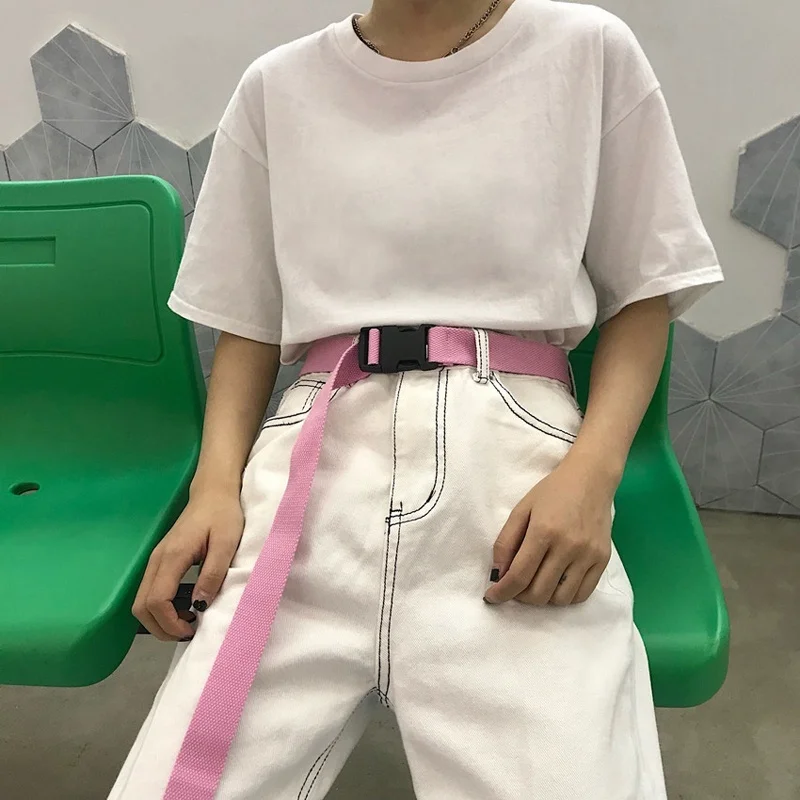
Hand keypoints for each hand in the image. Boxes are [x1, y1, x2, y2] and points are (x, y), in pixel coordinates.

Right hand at [133, 488, 244, 639]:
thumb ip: (213, 574)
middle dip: (161, 627)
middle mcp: (157, 560)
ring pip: (142, 601)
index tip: (192, 629)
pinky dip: (161, 607)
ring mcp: (156, 560)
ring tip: (189, 621)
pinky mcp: (161, 560)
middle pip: (141, 606)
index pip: (156, 600)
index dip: (170, 623)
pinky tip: (185, 606)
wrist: (213, 491)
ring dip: (160, 619)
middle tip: (189, 631)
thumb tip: (200, 606)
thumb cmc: (223, 514)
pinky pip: (151, 591)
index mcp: (172, 557)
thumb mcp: (226, 543)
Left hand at [484, 461, 614, 605]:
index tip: (492, 597)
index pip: (519, 575)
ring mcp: (588, 555)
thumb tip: (498, 574)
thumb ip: (506, 542)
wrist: (590, 479)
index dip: (502, 592)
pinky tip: (555, 584)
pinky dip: (564, 597)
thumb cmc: (552, 492)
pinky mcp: (603, 560)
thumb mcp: (521, 509)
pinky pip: (581, 595)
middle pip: (539, 592)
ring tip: (535, 583)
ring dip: (542, 599)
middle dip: (520, 597)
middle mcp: (568, 546)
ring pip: (560, 599)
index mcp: (543, 531)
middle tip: (514, 587)